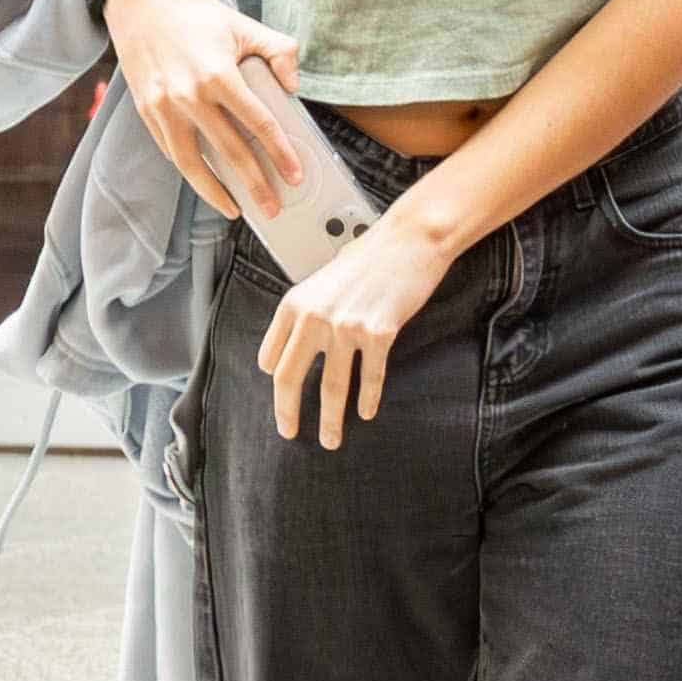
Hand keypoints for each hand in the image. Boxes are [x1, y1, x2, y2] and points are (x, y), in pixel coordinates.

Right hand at [103, 0, 314, 223]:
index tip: (295, 175)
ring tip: (236, 209)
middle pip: (229, 152)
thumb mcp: (245, 25)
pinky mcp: (146, 112)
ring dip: (215, 192)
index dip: (280, 153)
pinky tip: (208, 182)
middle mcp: (187, 96)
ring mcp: (162, 107)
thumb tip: (294, 87)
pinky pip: (170, 150)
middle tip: (273, 207)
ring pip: (192, 163)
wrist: (140, 3)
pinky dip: (190, 170)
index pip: (258, 124)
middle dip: (254, 185)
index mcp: (217, 75)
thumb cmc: (196, 16)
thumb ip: (279, 51)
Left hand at [255, 211, 457, 450]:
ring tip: (331, 440)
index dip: (276, 381)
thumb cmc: (370, 257)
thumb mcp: (324, 279)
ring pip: (332, 386)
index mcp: (294, 304)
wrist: (409, 239)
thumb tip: (300, 344)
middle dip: (288, 413)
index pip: (272, 356)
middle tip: (290, 434)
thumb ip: (309, 310)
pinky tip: (366, 413)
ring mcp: (346, 326)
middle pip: (291, 378)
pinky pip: (371, 376)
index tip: (284, 399)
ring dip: (330, 420)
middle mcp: (314, 317)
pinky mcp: (380, 332)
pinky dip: (368, 398)